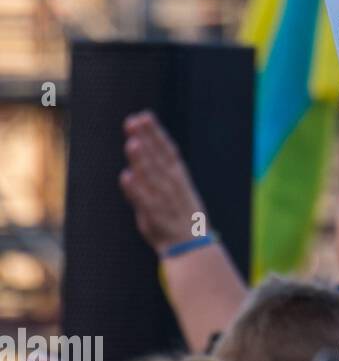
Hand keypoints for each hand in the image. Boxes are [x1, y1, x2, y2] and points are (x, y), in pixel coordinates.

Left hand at [119, 111, 205, 252]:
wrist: (191, 244)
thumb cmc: (179, 214)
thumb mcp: (174, 187)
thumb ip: (154, 169)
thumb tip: (138, 144)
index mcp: (178, 175)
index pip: (166, 149)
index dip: (155, 132)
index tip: (144, 116)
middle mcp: (171, 184)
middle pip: (157, 157)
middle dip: (147, 139)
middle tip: (134, 120)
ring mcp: (162, 198)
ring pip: (150, 175)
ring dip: (141, 160)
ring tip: (133, 143)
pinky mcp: (153, 214)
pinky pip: (143, 200)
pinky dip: (135, 189)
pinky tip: (126, 176)